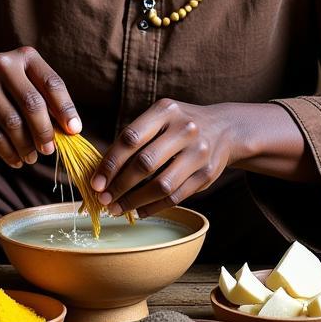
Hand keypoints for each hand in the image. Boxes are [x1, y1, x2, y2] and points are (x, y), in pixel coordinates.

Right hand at [0, 48, 81, 168]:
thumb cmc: (2, 88)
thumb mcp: (24, 84)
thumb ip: (45, 102)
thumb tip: (69, 132)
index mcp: (25, 56)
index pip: (52, 83)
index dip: (66, 109)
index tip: (74, 131)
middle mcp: (3, 63)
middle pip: (32, 104)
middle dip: (44, 132)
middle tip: (49, 150)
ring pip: (12, 122)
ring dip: (26, 146)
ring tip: (32, 157)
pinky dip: (8, 152)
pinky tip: (16, 160)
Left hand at [90, 99, 237, 216]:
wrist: (225, 128)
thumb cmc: (178, 126)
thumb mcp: (159, 118)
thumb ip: (134, 138)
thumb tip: (101, 172)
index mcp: (166, 111)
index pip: (130, 138)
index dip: (110, 163)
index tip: (95, 182)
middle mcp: (185, 129)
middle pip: (145, 163)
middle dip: (120, 185)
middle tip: (103, 199)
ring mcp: (199, 152)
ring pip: (161, 185)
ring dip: (135, 201)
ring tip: (118, 208)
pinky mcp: (208, 173)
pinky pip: (176, 196)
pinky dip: (154, 207)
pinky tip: (139, 211)